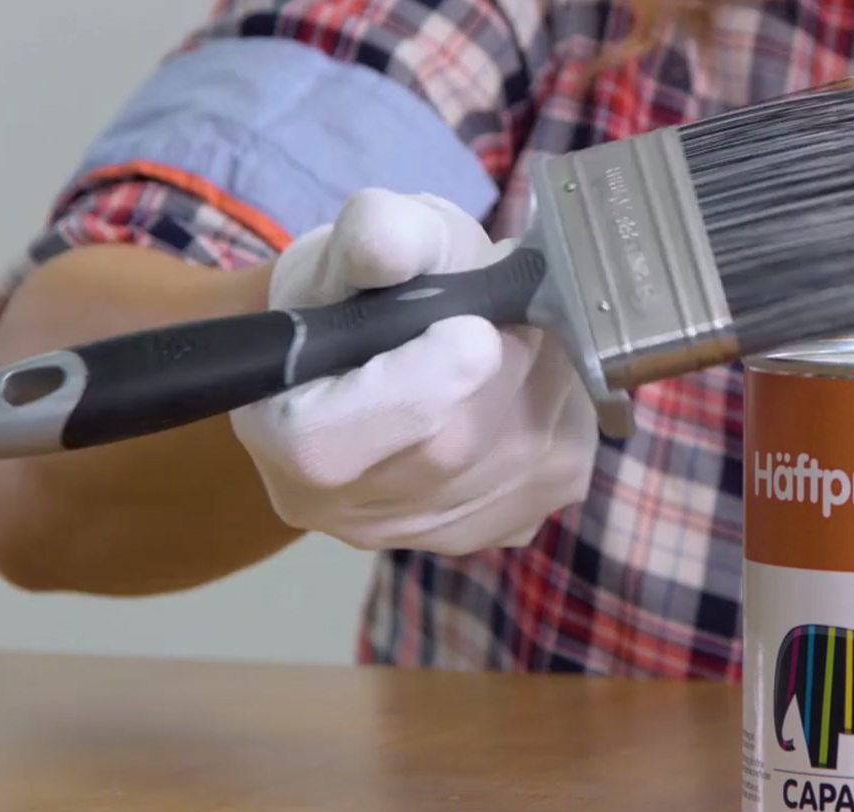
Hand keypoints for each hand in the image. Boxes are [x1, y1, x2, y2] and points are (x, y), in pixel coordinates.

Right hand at [229, 188, 598, 554]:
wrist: (383, 348)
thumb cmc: (360, 291)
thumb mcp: (358, 242)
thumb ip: (373, 236)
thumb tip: (387, 246)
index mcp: (288, 440)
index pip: (333, 442)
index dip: (417, 384)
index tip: (475, 329)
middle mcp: (353, 510)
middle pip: (456, 447)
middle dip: (507, 360)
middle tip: (509, 308)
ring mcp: (431, 533)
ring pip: (526, 455)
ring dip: (547, 379)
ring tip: (517, 337)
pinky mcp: (504, 530)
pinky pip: (563, 466)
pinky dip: (566, 411)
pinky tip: (532, 383)